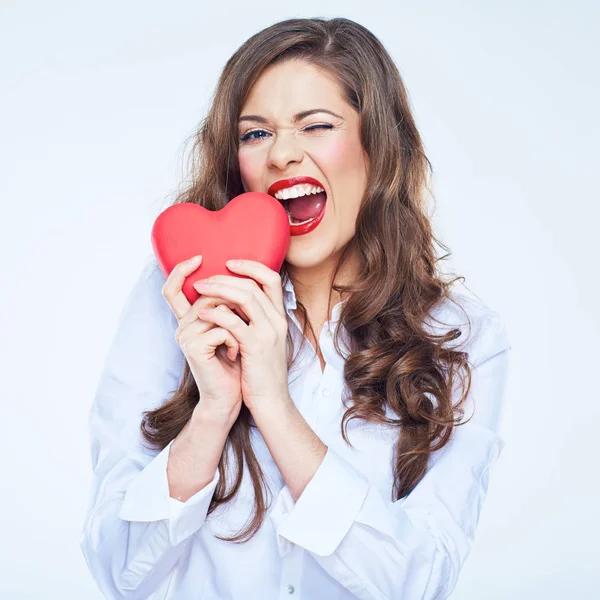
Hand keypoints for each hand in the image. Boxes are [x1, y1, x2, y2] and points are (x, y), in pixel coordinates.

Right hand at [161, 256, 242, 423]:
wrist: (231, 397)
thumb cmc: (236, 363)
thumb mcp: (234, 328)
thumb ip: (229, 306)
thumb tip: (239, 275)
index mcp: (188, 320)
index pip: (172, 288)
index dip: (179, 270)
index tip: (198, 257)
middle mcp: (181, 326)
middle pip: (207, 295)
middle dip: (234, 305)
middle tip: (245, 326)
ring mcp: (185, 337)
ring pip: (217, 309)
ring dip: (238, 325)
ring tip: (240, 344)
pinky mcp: (194, 348)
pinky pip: (223, 328)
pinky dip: (236, 340)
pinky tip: (234, 355)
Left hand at [192, 259, 289, 411]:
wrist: (270, 401)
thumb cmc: (260, 372)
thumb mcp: (261, 341)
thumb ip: (253, 320)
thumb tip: (232, 302)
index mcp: (278, 317)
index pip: (271, 278)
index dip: (251, 266)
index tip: (229, 263)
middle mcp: (276, 320)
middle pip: (253, 284)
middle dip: (225, 277)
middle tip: (203, 278)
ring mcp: (268, 332)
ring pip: (245, 296)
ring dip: (218, 288)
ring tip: (199, 289)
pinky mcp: (255, 346)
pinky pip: (234, 321)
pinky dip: (216, 313)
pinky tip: (201, 312)